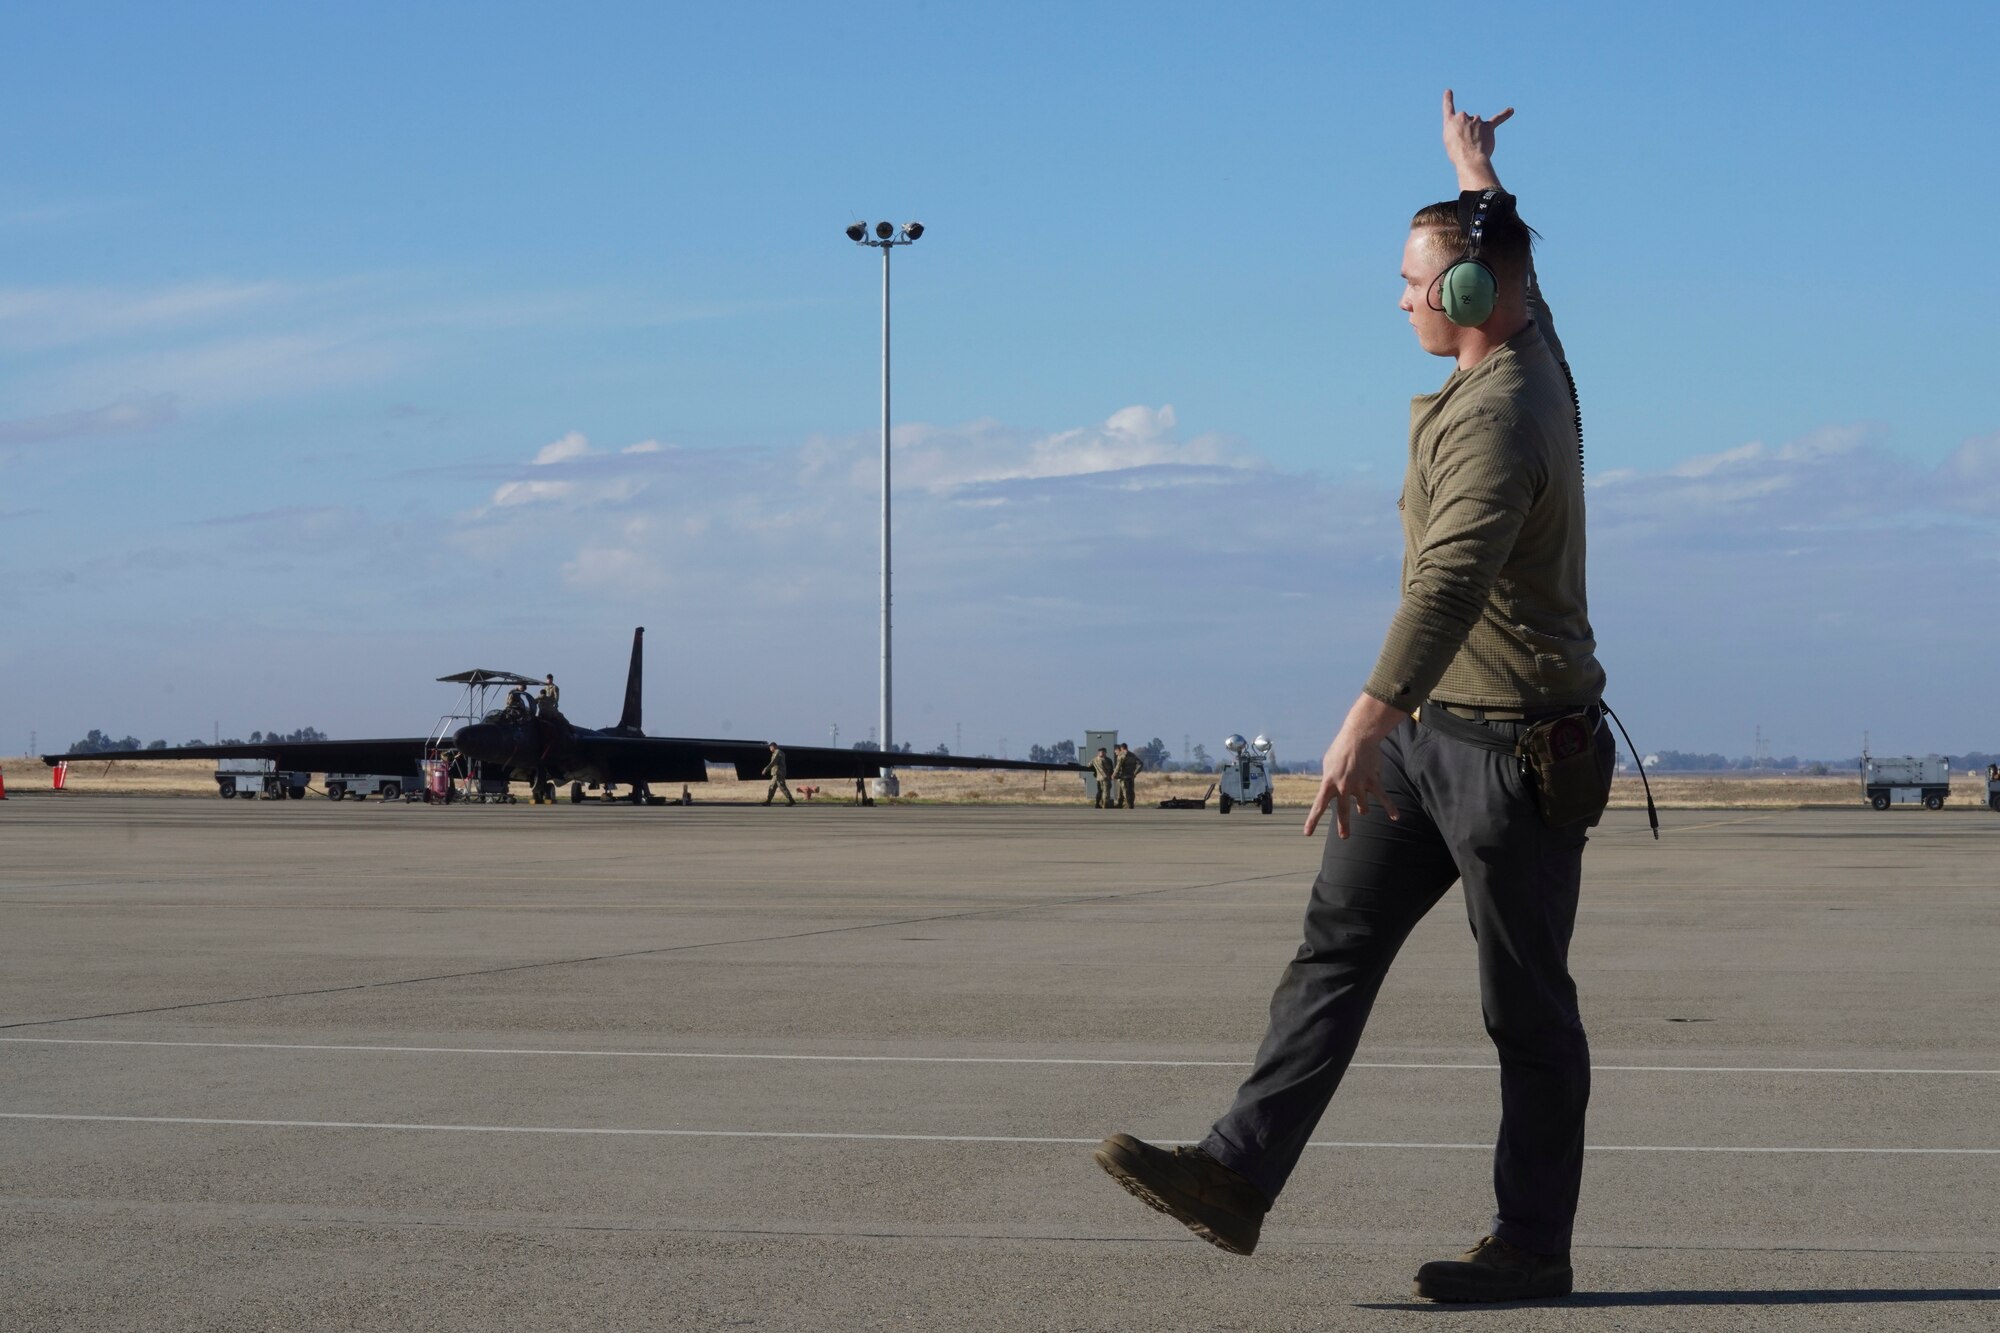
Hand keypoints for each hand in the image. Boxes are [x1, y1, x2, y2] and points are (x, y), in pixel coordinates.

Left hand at [1303, 694, 1406, 838]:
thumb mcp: (1327, 764)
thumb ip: (1328, 780)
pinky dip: (1390, 807)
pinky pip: (1383, 797)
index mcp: (1328, 783)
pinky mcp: (1373, 781)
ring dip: (1362, 809)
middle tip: (1345, 837)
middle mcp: (1343, 786)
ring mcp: (1359, 784)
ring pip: (1363, 806)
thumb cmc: (1341, 749)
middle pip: (1344, 811)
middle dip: (1344, 825)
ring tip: (1362, 811)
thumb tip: (1330, 792)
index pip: (1319, 805)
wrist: (1358, 736)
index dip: (1313, 820)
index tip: (1307, 833)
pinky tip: (1395, 817)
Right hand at [1442, 89, 1509, 189]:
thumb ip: (1458, 131)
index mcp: (1450, 121)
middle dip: (1467, 132)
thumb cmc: (1457, 154)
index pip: (1448, 107)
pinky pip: (1497, 119)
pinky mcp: (1488, 127)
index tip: (1449, 91)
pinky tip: (1511, 110)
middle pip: (1466, 121)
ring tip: (1474, 147)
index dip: (1448, 99)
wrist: (1469, 159)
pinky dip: (1505, 115)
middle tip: (1464, 145)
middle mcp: (1463, 117)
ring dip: (1477, 134)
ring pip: (1478, 125)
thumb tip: (1473, 130)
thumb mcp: (1450, 141)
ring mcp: (1476, 121)